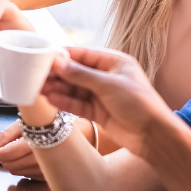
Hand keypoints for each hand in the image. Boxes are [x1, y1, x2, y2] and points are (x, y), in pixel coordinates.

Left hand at [0, 113, 97, 178]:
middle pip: (10, 165)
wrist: (82, 133)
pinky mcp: (51, 177)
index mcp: (35, 142)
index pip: (7, 153)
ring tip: (18, 150)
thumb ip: (9, 133)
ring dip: (12, 163)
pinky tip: (28, 158)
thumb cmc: (54, 123)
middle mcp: (41, 158)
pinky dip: (23, 169)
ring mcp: (46, 170)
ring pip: (18, 172)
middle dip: (3, 158)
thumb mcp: (29, 121)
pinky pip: (28, 176)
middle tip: (3, 148)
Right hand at [41, 47, 168, 156]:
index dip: (64, 56)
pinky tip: (51, 98)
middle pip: (76, 72)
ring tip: (39, 87)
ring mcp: (101, 95)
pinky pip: (77, 103)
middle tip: (37, 74)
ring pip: (74, 89)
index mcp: (114, 62)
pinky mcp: (97, 112)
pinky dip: (64, 101)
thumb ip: (81, 74)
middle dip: (57, 73)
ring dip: (58, 88)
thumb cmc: (140, 104)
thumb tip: (59, 62)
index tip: (44, 57)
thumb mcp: (109, 85)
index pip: (84, 55)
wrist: (154, 136)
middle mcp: (106, 77)